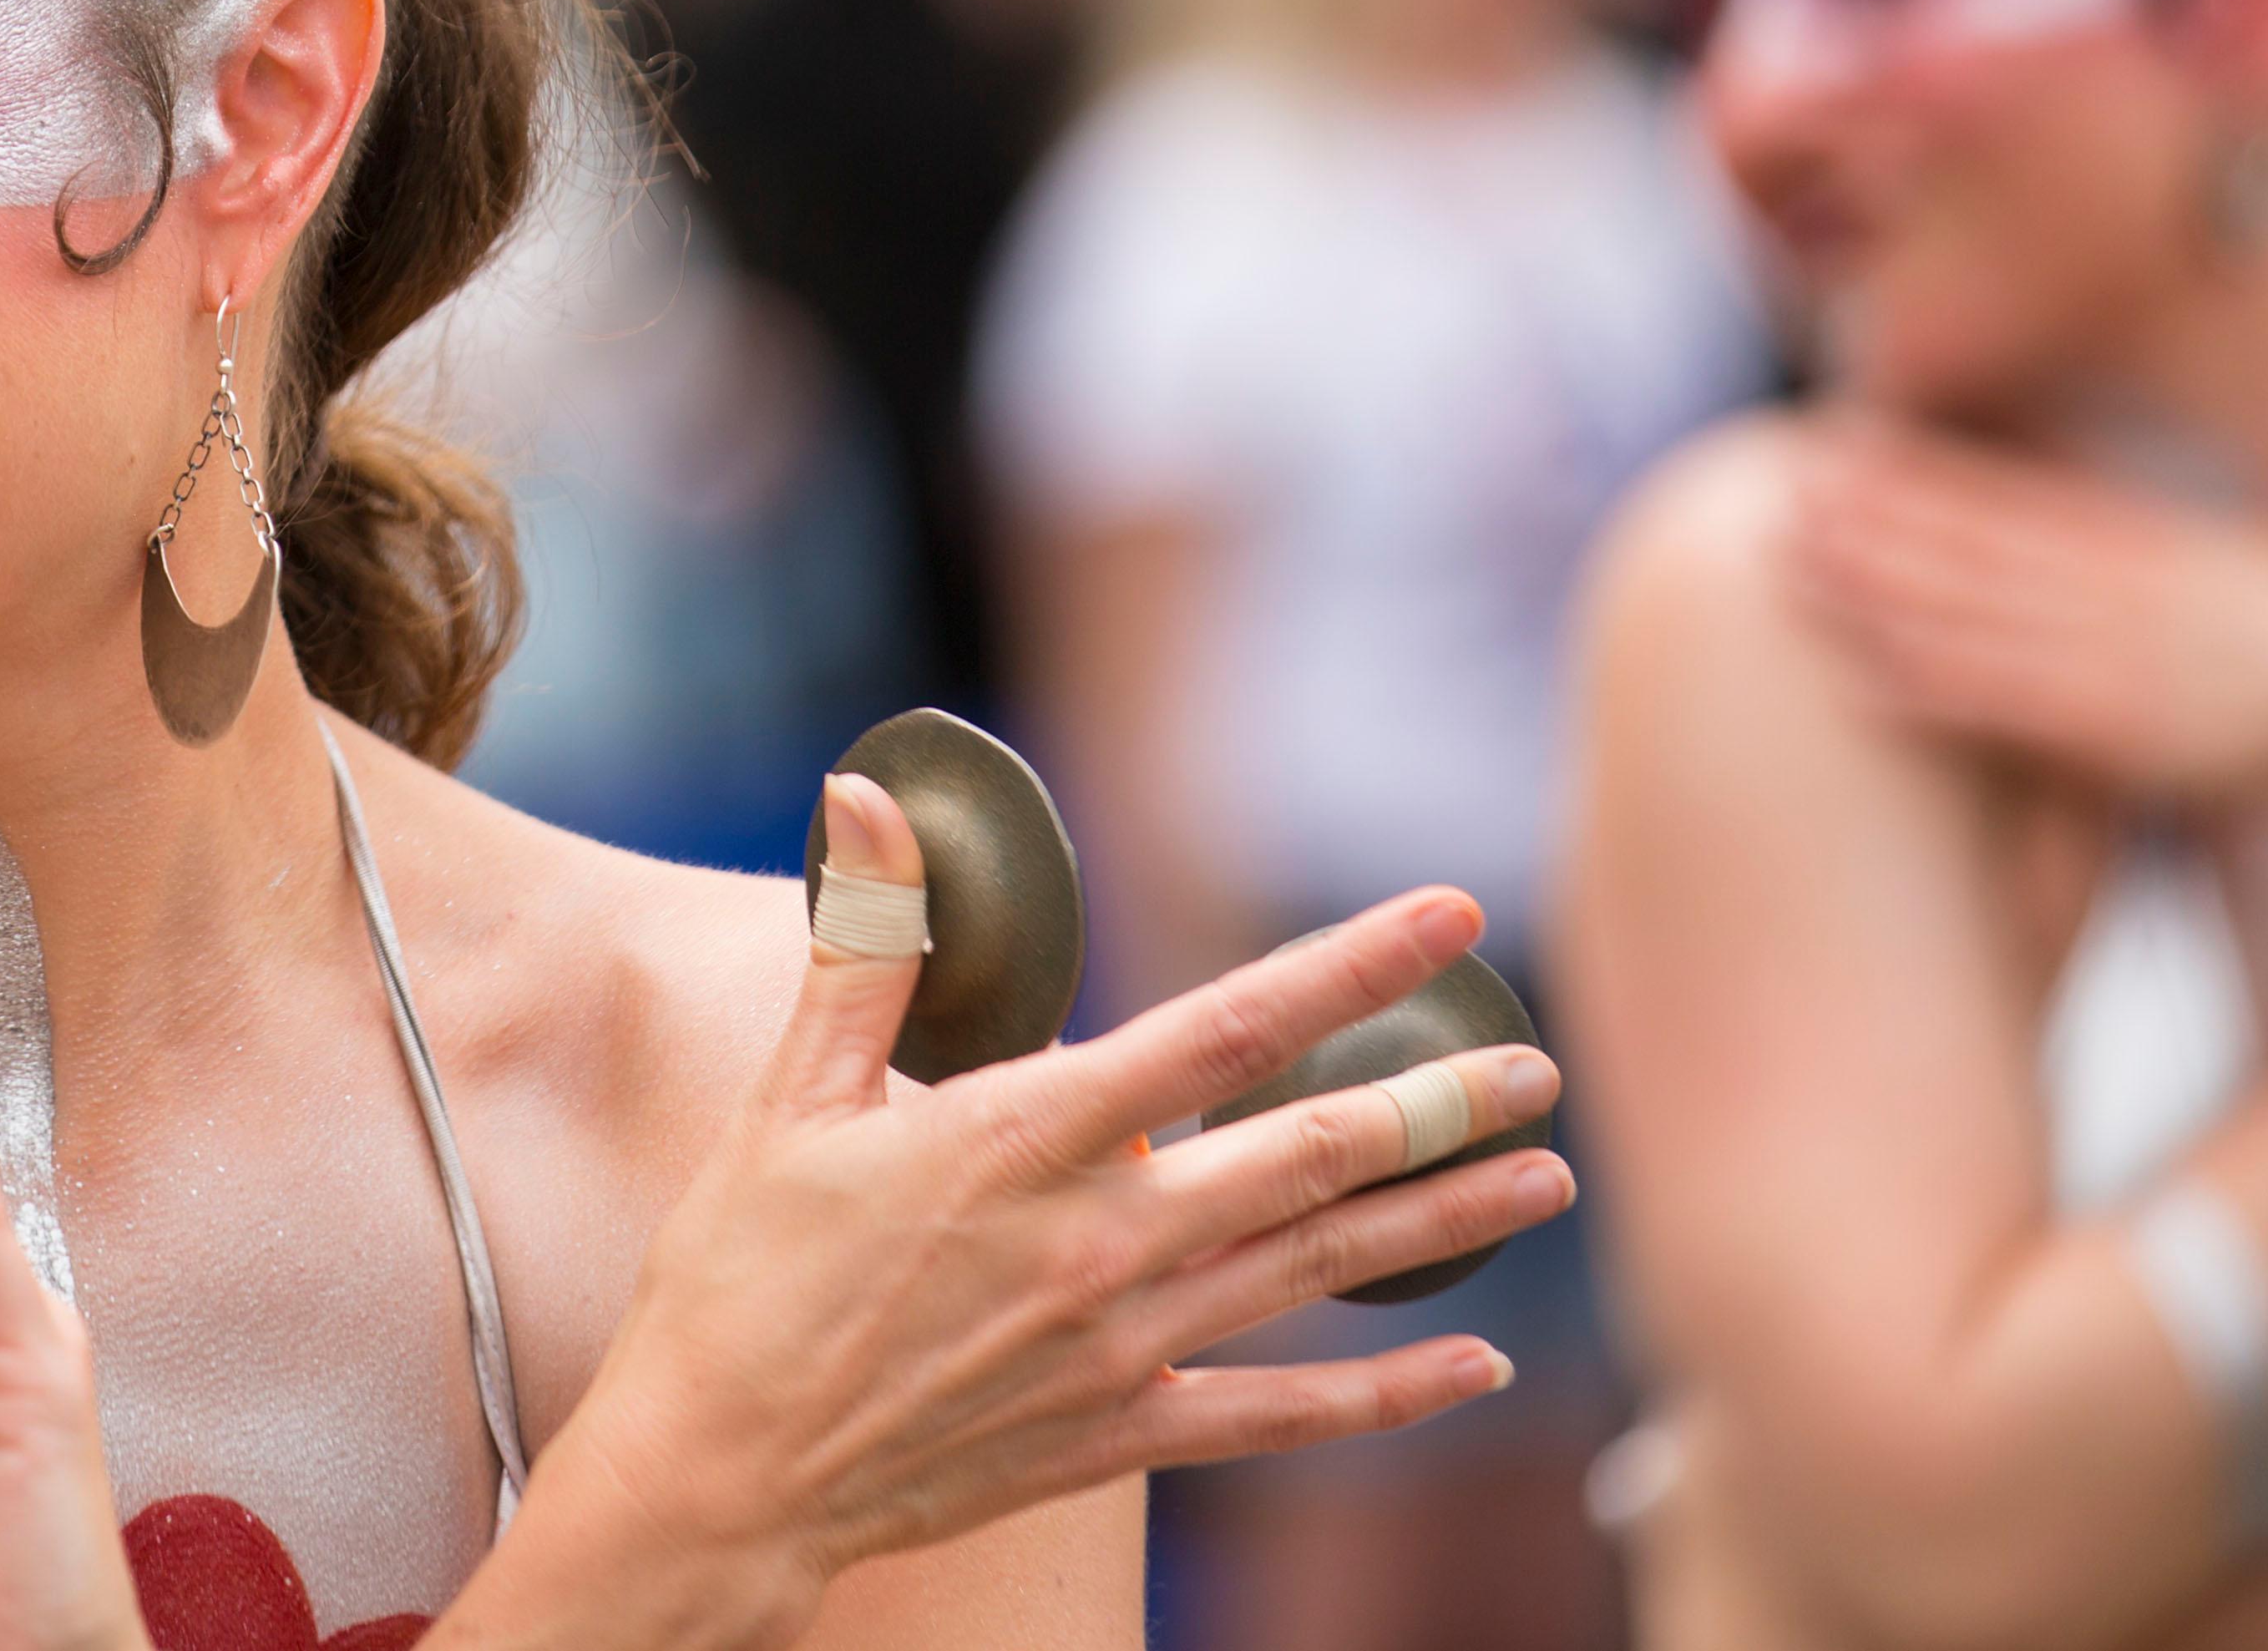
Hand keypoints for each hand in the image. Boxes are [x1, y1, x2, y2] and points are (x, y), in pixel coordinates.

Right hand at [450, 782, 1569, 1646]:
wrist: (722, 1471)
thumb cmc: (741, 1274)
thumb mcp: (791, 1091)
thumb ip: (863, 944)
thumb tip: (865, 796)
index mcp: (1029, 1133)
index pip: (1229, 1023)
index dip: (1350, 964)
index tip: (1451, 914)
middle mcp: (1102, 1234)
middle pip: (1314, 1151)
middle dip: (1439, 1101)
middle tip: (1540, 1064)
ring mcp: (1122, 1342)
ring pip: (1322, 1269)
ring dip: (1441, 1218)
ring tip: (1545, 1176)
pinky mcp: (1118, 1431)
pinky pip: (1281, 1411)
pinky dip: (1386, 1393)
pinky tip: (1473, 1364)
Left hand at [1789, 422, 2267, 812]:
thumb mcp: (2193, 559)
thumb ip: (2106, 537)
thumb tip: (2025, 517)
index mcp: (2126, 541)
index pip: (1999, 499)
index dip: (1911, 477)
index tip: (1835, 452)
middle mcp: (2105, 588)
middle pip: (1964, 549)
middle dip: (1869, 525)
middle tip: (1777, 499)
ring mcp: (2105, 657)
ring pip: (1966, 620)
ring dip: (1873, 596)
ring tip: (1790, 571)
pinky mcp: (2112, 733)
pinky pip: (2003, 712)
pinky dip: (1926, 695)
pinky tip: (1855, 682)